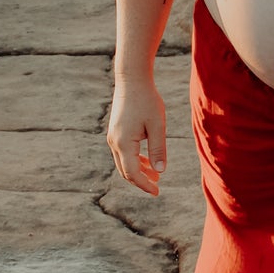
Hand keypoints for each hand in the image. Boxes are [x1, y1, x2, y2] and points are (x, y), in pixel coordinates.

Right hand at [108, 76, 167, 191]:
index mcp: (123, 143)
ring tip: (155, 175)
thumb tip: (160, 171)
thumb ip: (158, 149)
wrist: (132, 80)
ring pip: (123, 163)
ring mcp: (113, 137)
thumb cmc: (147, 100)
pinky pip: (123, 153)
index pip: (132, 173)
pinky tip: (148, 161)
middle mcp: (114, 142)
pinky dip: (135, 160)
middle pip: (125, 171)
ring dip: (138, 171)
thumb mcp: (157, 126)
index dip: (144, 185)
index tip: (157, 192)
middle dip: (141, 181)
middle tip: (157, 187)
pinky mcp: (115, 132)